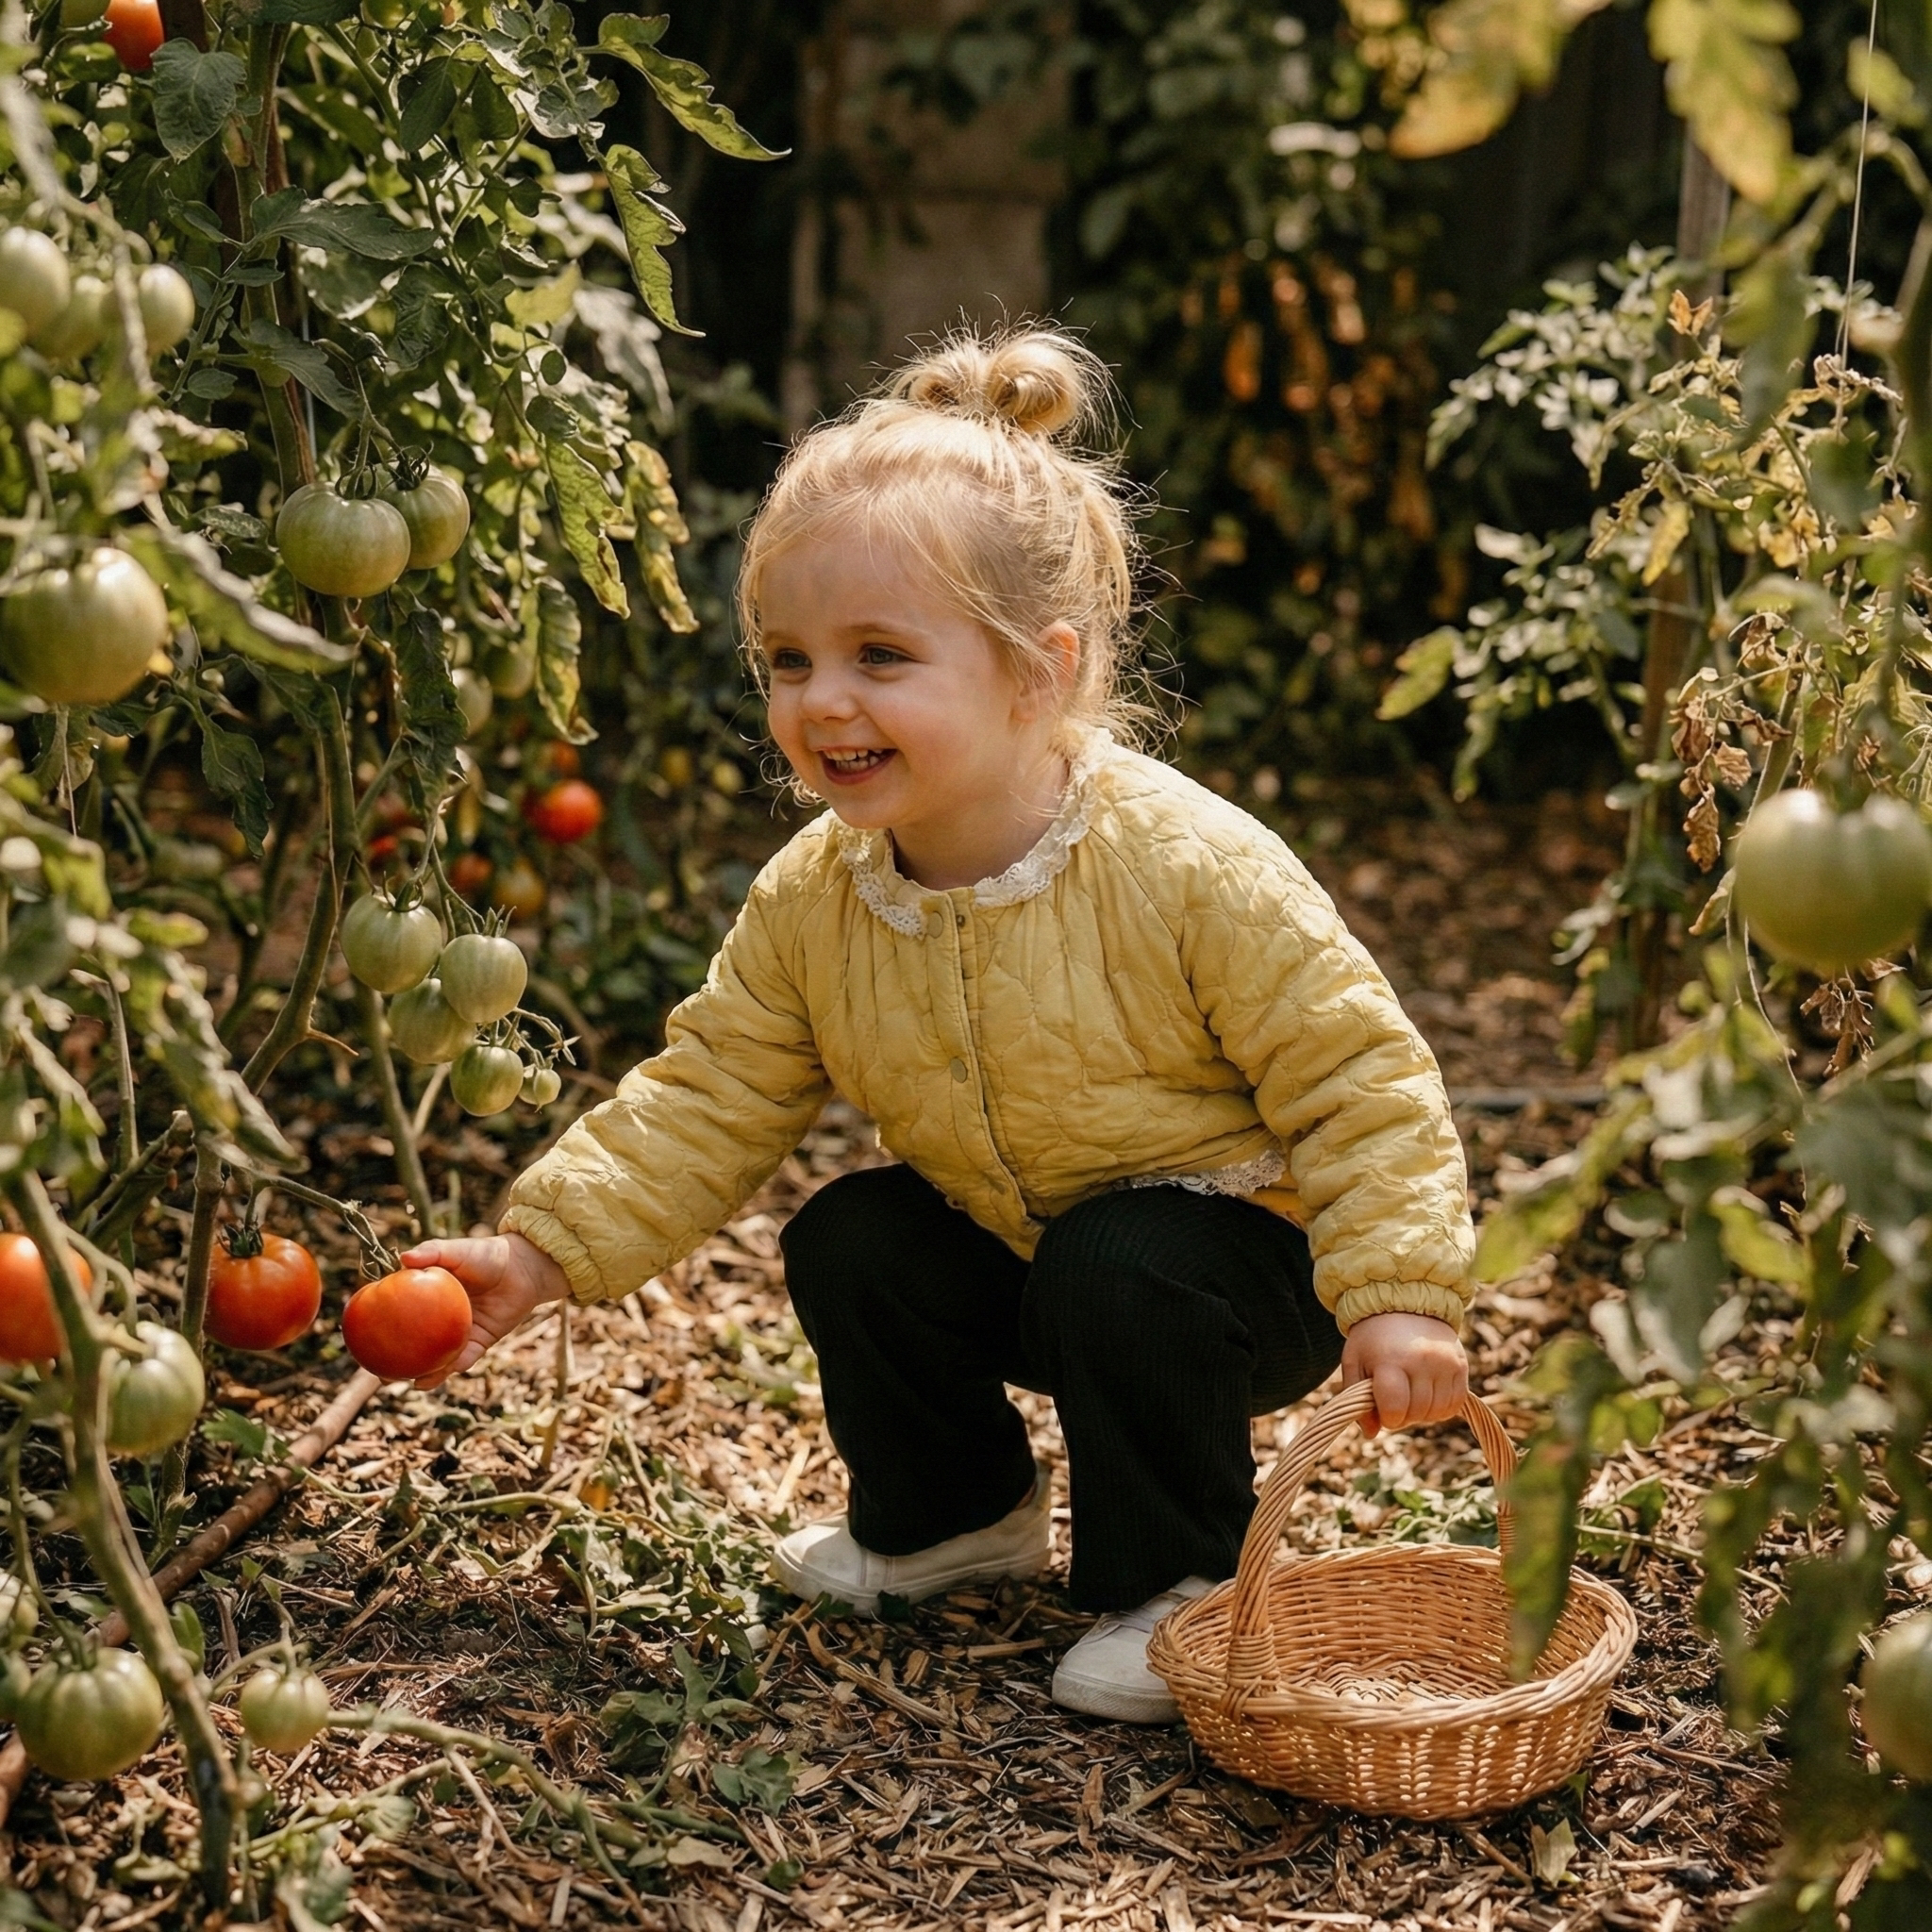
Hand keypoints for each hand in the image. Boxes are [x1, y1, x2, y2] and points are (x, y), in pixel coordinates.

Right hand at [397, 1231, 570, 1388]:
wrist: (524, 1267)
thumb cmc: (486, 1255)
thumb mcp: (456, 1251)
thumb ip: (432, 1252)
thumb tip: (403, 1258)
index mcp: (427, 1300)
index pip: (398, 1317)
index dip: (380, 1330)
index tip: (362, 1342)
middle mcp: (439, 1321)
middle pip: (413, 1347)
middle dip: (397, 1365)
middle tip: (382, 1376)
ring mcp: (459, 1334)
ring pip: (438, 1360)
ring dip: (426, 1374)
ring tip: (412, 1383)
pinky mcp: (480, 1342)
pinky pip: (466, 1358)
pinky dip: (455, 1366)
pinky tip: (445, 1373)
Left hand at [1340, 1311, 1467, 1437]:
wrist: (1404, 1306)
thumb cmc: (1373, 1339)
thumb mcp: (1354, 1362)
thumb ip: (1357, 1400)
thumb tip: (1370, 1434)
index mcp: (1390, 1360)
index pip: (1394, 1409)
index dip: (1386, 1416)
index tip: (1381, 1406)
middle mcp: (1422, 1361)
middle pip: (1416, 1414)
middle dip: (1402, 1415)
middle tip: (1394, 1398)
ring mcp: (1445, 1363)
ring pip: (1436, 1413)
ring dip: (1421, 1413)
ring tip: (1409, 1392)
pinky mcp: (1460, 1366)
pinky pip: (1454, 1405)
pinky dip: (1440, 1407)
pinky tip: (1427, 1392)